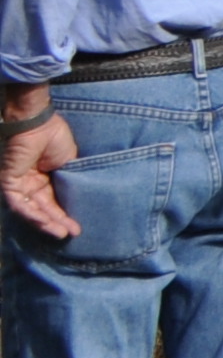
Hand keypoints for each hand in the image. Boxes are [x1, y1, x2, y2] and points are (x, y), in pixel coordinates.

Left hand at [1, 102, 73, 236]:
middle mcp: (29, 185)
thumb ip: (68, 181)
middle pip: (41, 209)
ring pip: (29, 210)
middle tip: (70, 234)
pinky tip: (45, 221)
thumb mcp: (68, 163)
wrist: (40, 124)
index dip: (63, 215)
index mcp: (43, 179)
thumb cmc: (55, 137)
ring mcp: (18, 184)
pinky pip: (18, 203)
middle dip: (55, 222)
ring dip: (44, 222)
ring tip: (60, 232)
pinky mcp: (8, 183)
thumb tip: (77, 196)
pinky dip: (31, 213)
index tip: (77, 227)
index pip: (52, 202)